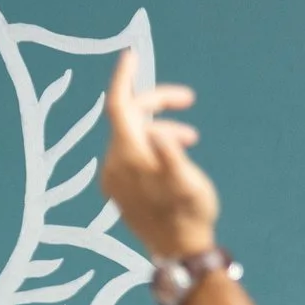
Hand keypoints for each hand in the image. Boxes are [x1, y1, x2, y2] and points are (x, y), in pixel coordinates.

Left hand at [102, 51, 218, 261]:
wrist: (179, 251)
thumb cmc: (189, 214)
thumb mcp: (187, 181)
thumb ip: (170, 155)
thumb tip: (156, 132)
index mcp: (128, 157)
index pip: (118, 107)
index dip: (124, 78)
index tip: (131, 53)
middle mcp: (113, 165)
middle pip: (128, 118)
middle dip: (157, 104)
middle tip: (188, 100)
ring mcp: (114, 178)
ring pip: (133, 135)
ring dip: (160, 127)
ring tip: (191, 138)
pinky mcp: (119, 189)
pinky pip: (131, 152)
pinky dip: (152, 144)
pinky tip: (174, 152)